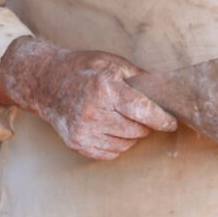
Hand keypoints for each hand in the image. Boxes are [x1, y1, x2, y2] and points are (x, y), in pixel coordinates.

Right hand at [0, 37, 175, 160]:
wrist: (45, 81)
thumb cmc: (82, 69)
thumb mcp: (112, 62)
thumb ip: (139, 77)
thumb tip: (166, 91)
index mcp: (104, 88)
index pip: (142, 110)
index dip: (161, 119)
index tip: (172, 122)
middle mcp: (93, 112)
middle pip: (137, 130)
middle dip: (147, 125)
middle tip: (143, 114)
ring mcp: (83, 131)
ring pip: (126, 144)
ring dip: (132, 135)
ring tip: (123, 118)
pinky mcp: (77, 143)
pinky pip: (111, 153)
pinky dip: (118, 144)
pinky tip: (111, 129)